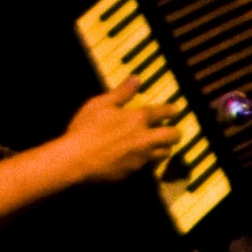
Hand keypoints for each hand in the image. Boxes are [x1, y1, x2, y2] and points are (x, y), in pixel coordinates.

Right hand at [62, 81, 179, 183]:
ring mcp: (142, 157)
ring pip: (165, 153)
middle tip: (171, 130)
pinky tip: (141, 158)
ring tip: (158, 144)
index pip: (163, 112)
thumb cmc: (87, 128)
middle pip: (172, 136)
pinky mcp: (134, 172)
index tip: (174, 110)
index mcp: (137, 118)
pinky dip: (149, 161)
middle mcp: (145, 138)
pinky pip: (150, 166)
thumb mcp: (100, 104)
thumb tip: (136, 79)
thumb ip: (121, 93)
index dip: (171, 110)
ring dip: (164, 147)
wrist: (77, 160)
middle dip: (175, 132)